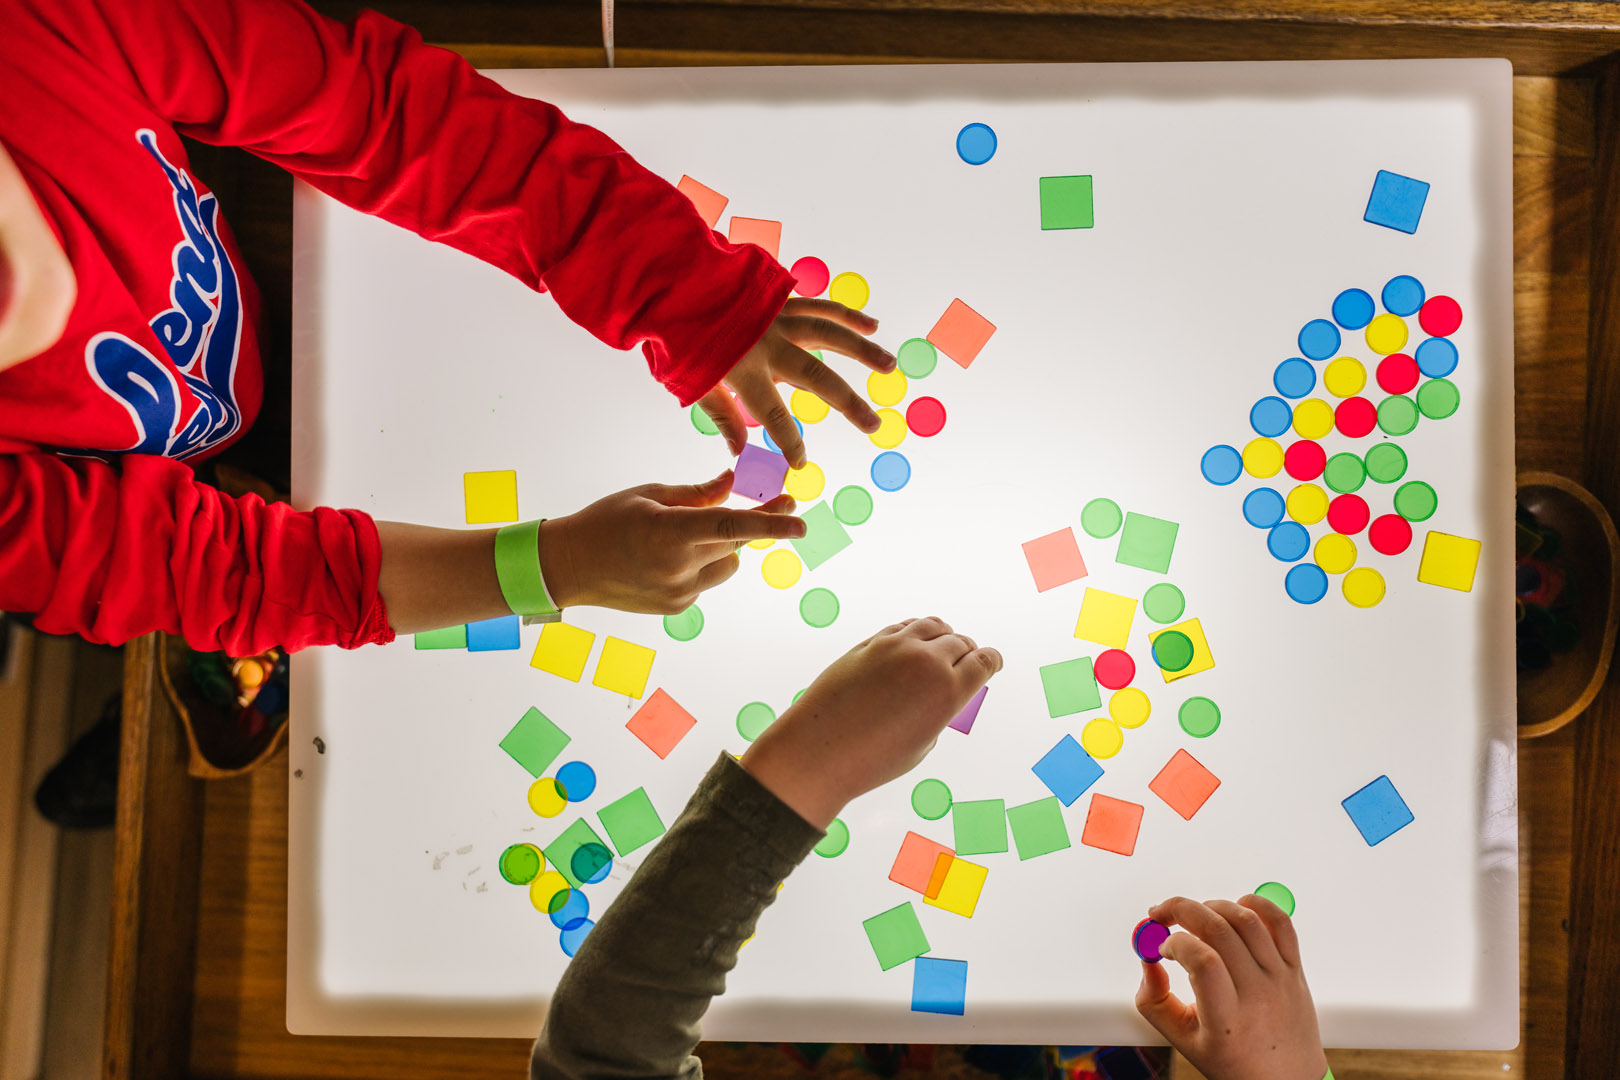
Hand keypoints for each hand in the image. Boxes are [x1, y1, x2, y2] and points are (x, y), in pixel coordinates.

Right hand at [538, 471, 803, 614]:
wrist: (568, 567)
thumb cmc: (605, 522)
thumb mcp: (650, 497)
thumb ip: (697, 494)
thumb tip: (733, 484)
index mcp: (669, 533)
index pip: (729, 527)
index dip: (769, 524)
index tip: (800, 521)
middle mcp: (677, 567)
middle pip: (734, 542)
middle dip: (752, 521)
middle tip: (780, 499)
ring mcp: (679, 592)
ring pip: (726, 564)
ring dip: (721, 546)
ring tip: (684, 536)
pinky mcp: (678, 607)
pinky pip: (707, 580)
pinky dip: (700, 565)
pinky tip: (665, 559)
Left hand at [697, 298, 896, 468]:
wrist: (673, 283)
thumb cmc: (680, 339)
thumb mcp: (694, 384)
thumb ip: (722, 416)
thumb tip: (740, 452)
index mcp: (745, 370)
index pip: (775, 417)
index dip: (789, 443)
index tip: (800, 462)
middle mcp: (769, 343)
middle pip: (817, 376)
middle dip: (849, 403)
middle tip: (874, 425)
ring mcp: (778, 318)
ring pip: (830, 333)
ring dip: (862, 350)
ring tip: (889, 365)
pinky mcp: (782, 300)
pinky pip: (820, 307)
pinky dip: (846, 315)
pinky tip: (871, 324)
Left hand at [740, 617, 1001, 827]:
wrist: (819, 749)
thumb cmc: (871, 760)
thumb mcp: (920, 745)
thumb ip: (936, 713)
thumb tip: (935, 695)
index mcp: (947, 693)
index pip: (984, 662)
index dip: (992, 661)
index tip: (992, 662)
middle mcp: (926, 663)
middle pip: (961, 642)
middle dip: (969, 652)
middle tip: (968, 659)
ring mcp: (896, 648)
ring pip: (933, 626)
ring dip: (945, 635)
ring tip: (944, 645)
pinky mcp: (870, 643)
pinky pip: (904, 627)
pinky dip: (917, 632)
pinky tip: (915, 641)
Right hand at [1136, 896, 1327, 1079]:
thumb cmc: (1235, 1063)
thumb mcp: (1183, 1040)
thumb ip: (1154, 1001)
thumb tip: (1148, 959)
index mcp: (1227, 1019)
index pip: (1203, 961)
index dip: (1174, 943)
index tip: (1162, 948)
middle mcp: (1258, 994)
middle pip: (1220, 930)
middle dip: (1181, 909)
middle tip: (1162, 913)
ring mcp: (1280, 978)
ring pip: (1246, 920)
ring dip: (1211, 905)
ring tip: (1194, 915)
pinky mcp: (1295, 969)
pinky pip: (1282, 923)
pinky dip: (1257, 903)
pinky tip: (1235, 907)